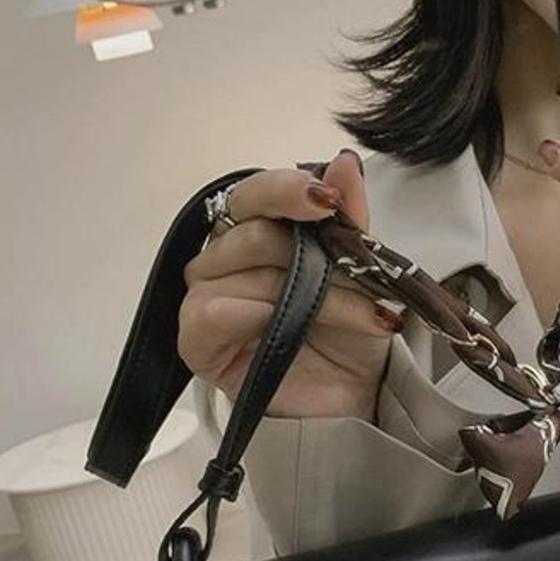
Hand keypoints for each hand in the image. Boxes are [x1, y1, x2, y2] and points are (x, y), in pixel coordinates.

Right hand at [178, 153, 400, 420]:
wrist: (353, 398)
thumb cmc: (349, 332)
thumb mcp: (363, 269)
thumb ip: (349, 215)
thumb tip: (343, 162)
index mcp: (254, 229)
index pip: (254, 193)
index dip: (286, 190)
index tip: (327, 200)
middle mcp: (222, 257)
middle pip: (253, 231)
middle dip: (316, 257)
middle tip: (363, 281)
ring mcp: (204, 297)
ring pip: (248, 271)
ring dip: (313, 294)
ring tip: (362, 316)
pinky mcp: (195, 341)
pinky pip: (210, 311)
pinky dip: (255, 313)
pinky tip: (285, 326)